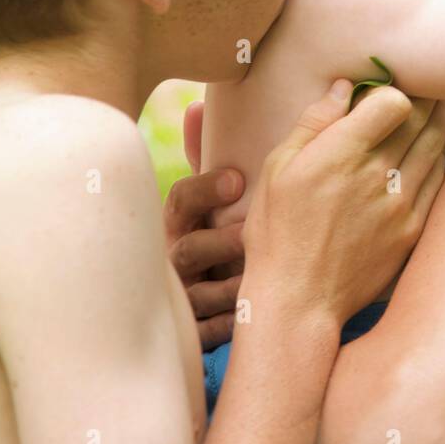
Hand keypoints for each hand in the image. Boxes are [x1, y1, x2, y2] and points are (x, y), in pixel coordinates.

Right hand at [162, 101, 247, 349]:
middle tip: (256, 233)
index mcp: (177, 225)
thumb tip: (195, 105)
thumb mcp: (203, 203)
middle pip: (189, 248)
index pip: (180, 200)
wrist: (193, 308)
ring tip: (270, 274)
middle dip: (222, 241)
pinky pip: (213, 332)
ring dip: (236, 283)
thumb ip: (202, 157)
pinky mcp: (196, 337)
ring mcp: (183, 300)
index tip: (238, 179)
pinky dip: (237, 322)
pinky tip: (263, 313)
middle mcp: (173, 262)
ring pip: (203, 294)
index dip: (205, 188)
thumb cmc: (208, 239)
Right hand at [243, 81, 444, 329]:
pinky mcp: (413, 228)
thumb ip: (314, 122)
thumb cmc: (278, 231)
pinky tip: (430, 150)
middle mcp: (377, 174)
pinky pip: (438, 179)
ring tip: (436, 109)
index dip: (392, 89)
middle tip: (422, 88)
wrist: (299, 300)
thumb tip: (344, 86)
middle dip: (424, 97)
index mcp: (341, 152)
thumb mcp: (278, 168)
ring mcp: (400, 202)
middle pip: (421, 118)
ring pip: (435, 145)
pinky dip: (437, 156)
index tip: (384, 90)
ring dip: (439, 121)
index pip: (393, 101)